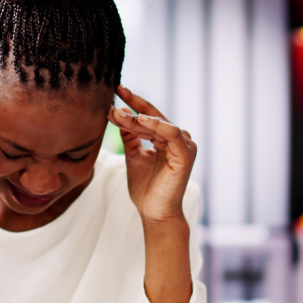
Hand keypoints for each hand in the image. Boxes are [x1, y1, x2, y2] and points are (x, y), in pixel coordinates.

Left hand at [108, 85, 196, 225]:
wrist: (154, 213)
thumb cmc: (146, 189)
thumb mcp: (133, 156)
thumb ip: (130, 136)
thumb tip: (119, 114)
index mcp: (167, 140)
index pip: (149, 117)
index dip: (133, 103)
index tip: (116, 89)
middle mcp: (178, 139)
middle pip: (153, 117)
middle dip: (133, 105)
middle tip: (116, 91)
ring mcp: (184, 146)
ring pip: (159, 123)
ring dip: (137, 116)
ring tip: (118, 111)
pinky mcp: (186, 154)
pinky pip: (171, 133)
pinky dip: (156, 125)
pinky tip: (139, 119)